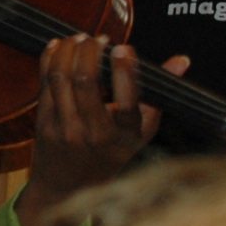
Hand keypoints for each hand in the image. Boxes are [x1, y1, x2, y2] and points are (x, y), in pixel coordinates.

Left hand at [15, 34, 178, 225]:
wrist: (67, 188)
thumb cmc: (110, 155)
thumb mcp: (141, 132)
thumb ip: (159, 95)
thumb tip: (181, 60)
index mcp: (124, 136)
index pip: (128, 101)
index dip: (125, 71)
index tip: (124, 48)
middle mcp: (93, 134)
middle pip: (87, 83)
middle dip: (90, 52)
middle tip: (97, 38)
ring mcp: (65, 129)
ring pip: (62, 79)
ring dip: (69, 52)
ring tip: (79, 39)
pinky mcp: (43, 124)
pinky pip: (45, 85)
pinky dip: (49, 61)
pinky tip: (57, 46)